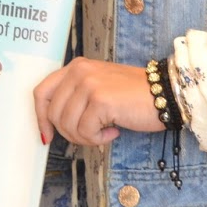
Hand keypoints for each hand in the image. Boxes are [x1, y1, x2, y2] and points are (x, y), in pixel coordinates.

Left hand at [34, 58, 163, 146]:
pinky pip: (85, 132)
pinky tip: (114, 131)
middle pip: (54, 114)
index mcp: (76, 67)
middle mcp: (79, 71)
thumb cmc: (134, 96)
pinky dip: (98, 139)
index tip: (47, 135)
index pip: (41, 92)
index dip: (40, 117)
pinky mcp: (100, 100)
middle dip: (70, 133)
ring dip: (86, 137)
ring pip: (68, 126)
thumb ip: (75, 97)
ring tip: (105, 131)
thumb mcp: (98, 88)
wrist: (165, 93)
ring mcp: (89, 84)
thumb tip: (50, 124)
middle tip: (92, 134)